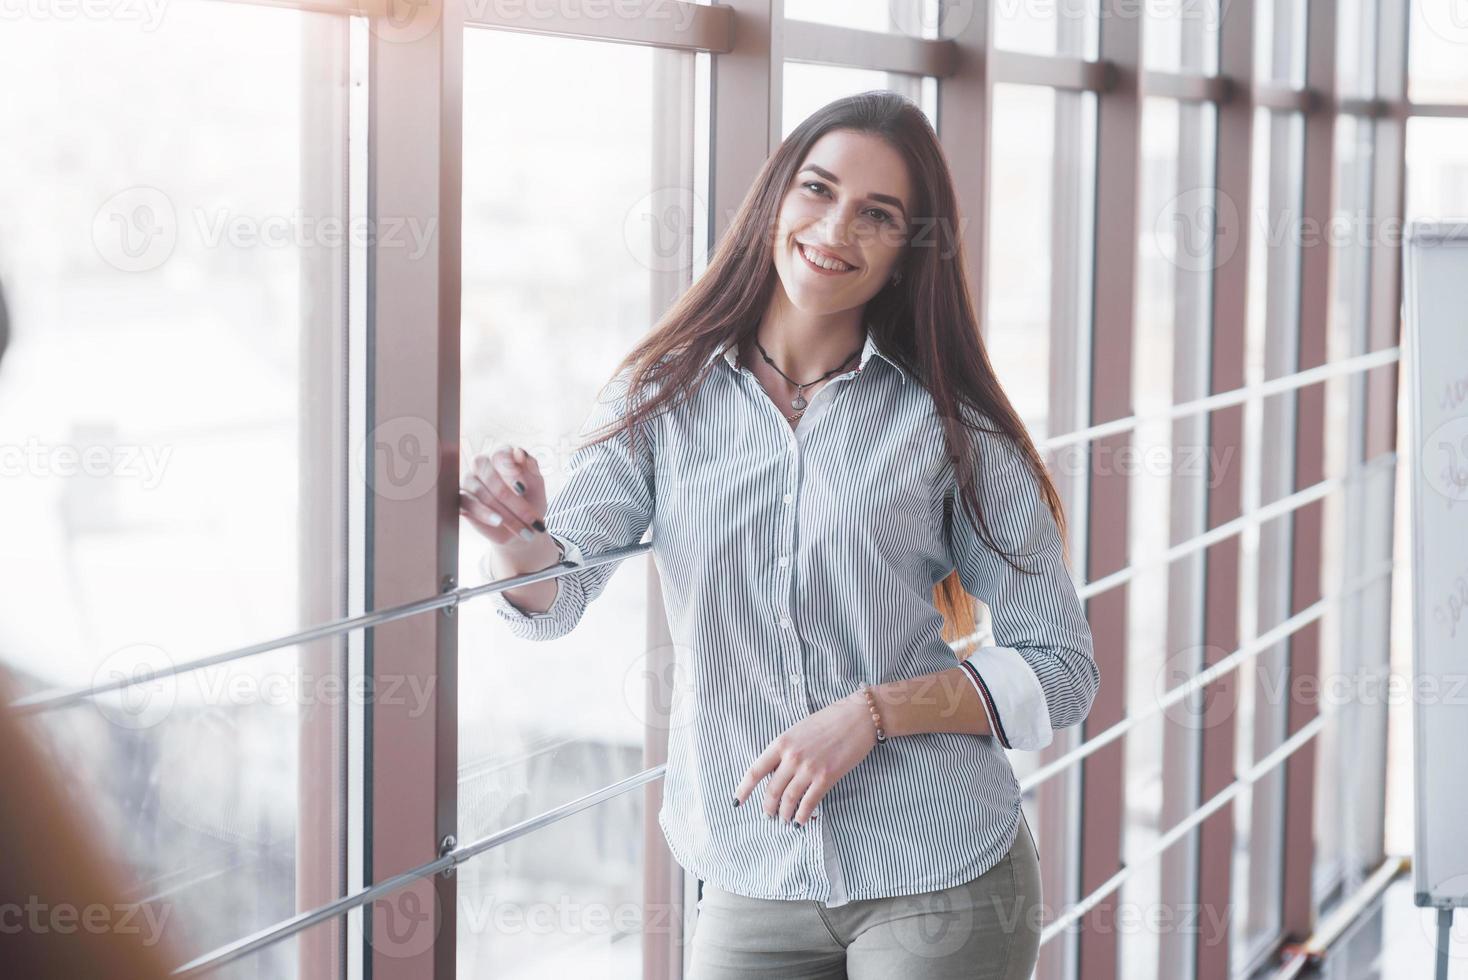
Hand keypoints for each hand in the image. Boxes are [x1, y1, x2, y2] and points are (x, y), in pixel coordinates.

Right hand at [459, 445, 548, 547]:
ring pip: (480, 491)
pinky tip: (498, 521)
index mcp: (501, 454)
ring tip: (520, 526)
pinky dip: (483, 513)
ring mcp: (468, 480)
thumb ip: (531, 467)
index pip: (499, 454)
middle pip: (489, 475)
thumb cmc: (531, 501)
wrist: (522, 528)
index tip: (523, 489)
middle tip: (529, 517)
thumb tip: (519, 452)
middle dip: (511, 499)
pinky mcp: (461, 499)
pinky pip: (466, 503)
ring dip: (502, 510)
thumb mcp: (537, 485)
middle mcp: (481, 463)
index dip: (510, 471)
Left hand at [733, 693, 877, 826]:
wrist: (857, 717)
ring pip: (788, 799)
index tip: (737, 802)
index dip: (744, 789)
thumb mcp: (798, 730)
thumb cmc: (829, 721)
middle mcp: (792, 756)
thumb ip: (785, 750)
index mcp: (781, 742)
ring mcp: (809, 768)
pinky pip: (809, 802)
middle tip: (768, 815)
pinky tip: (801, 820)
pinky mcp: (826, 777)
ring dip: (784, 814)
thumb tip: (777, 773)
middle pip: (771, 790)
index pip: (755, 770)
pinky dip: (803, 815)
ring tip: (785, 820)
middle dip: (768, 807)